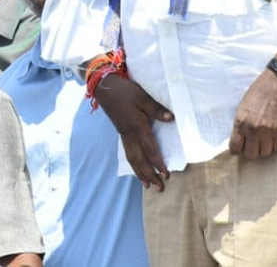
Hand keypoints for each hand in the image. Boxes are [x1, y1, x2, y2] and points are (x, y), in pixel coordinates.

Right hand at [93, 75, 174, 189]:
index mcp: (137, 127)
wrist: (105, 87)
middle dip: (150, 174)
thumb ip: (156, 109)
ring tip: (148, 185)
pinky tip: (137, 168)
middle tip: (159, 188)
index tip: (166, 175)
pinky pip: (128, 153)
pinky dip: (133, 164)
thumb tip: (171, 119)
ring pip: (132, 159)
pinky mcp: (121, 133)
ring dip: (140, 173)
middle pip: (140, 159)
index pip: (150, 149)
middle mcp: (130, 135)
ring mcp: (124, 135)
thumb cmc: (125, 91)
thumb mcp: (142, 96)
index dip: (158, 163)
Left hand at [229, 69, 276, 159]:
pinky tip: (272, 137)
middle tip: (252, 145)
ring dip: (264, 148)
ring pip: (265, 153)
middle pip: (251, 155)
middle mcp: (254, 129)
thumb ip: (240, 124)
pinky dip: (275, 145)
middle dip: (250, 152)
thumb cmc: (257, 92)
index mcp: (241, 121)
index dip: (236, 150)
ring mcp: (269, 131)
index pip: (235, 147)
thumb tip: (240, 139)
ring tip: (263, 140)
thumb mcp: (242, 107)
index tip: (239, 148)